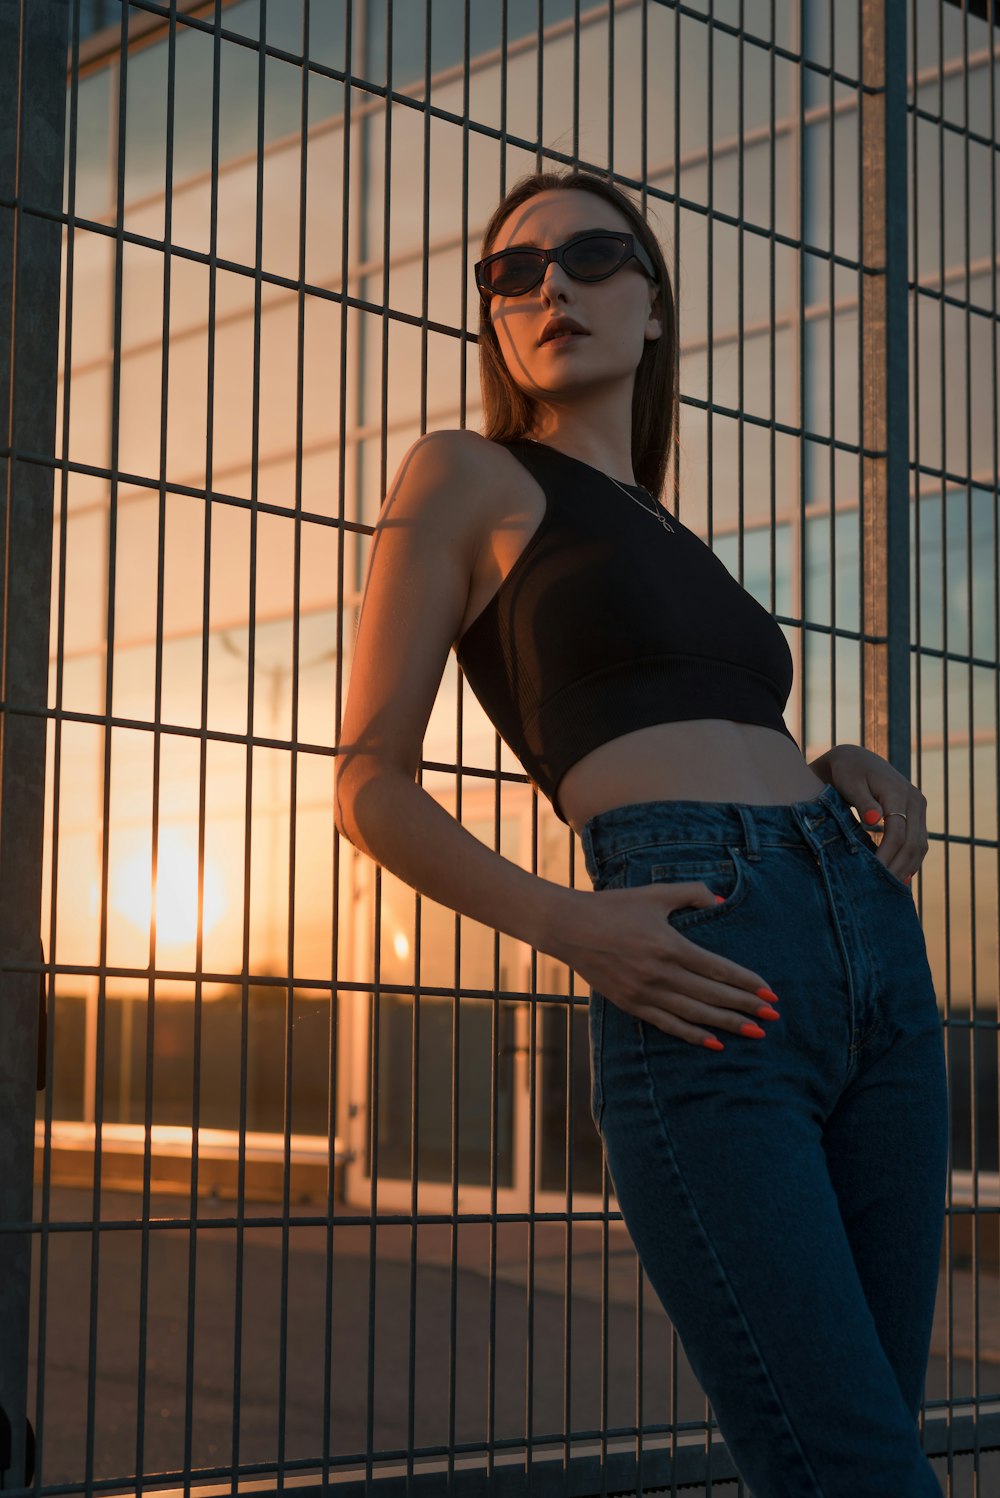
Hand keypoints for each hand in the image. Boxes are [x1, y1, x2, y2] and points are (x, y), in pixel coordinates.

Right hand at [555, 883, 778, 1048]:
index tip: (770, 993)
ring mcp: (645, 993)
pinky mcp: (631, 1004)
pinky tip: (715, 1043)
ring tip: (755, 1033)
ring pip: (696, 1014)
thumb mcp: (654, 894)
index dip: (747, 983)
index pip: (718, 970)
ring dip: (728, 1025)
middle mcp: (660, 973)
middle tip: (772, 1018)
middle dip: (746, 1008)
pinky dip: (694, 1035)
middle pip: (713, 996)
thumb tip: (719, 899)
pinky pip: (668, 1025)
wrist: (568, 928)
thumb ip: (690, 894)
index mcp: (670, 945)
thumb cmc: (613, 906)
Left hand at [819, 744, 928, 884]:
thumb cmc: (847, 772)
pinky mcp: (917, 814)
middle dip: (898, 866)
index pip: (897, 832)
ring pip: (920, 845)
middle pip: (913, 842)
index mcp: (898, 792)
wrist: (856, 760)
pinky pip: (920, 842)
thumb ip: (862, 801)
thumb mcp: (849, 783)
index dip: (886, 855)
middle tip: (881, 888)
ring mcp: (919, 807)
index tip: (872, 873)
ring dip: (907, 867)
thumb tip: (875, 820)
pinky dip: (911, 860)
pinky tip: (900, 876)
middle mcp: (915, 800)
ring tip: (890, 888)